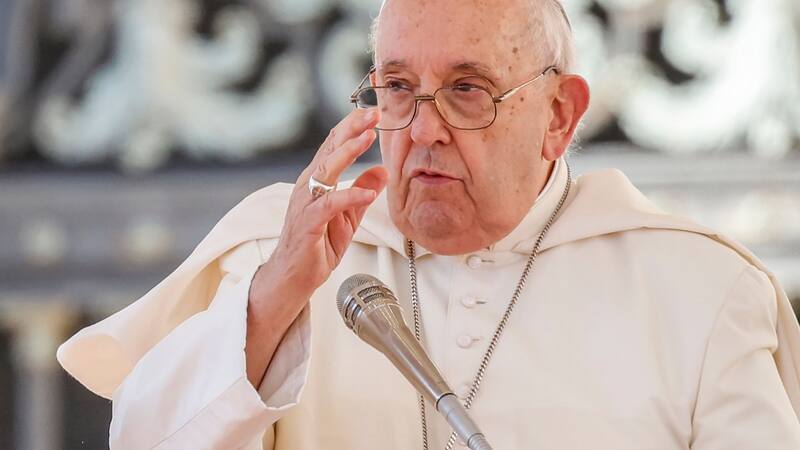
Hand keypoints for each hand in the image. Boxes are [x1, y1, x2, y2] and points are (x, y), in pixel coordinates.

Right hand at [253, 108, 387, 302]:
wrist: (293, 277)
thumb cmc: (317, 245)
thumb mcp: (348, 216)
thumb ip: (362, 192)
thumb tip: (382, 170)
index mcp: (318, 181)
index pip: (334, 146)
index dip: (353, 128)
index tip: (373, 113)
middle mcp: (309, 186)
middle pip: (330, 150)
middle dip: (351, 129)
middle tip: (372, 113)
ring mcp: (306, 203)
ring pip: (326, 170)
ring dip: (348, 152)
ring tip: (368, 138)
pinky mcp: (308, 223)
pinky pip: (329, 206)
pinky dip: (349, 197)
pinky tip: (368, 193)